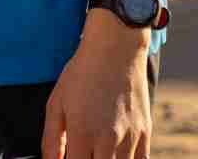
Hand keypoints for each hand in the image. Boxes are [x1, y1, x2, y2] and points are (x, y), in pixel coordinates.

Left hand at [41, 15, 151, 157]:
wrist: (115, 49)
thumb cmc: (82, 74)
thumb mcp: (56, 103)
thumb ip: (52, 139)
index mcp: (82, 132)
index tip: (69, 157)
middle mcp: (108, 139)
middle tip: (83, 152)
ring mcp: (130, 137)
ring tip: (97, 151)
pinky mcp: (146, 133)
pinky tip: (116, 154)